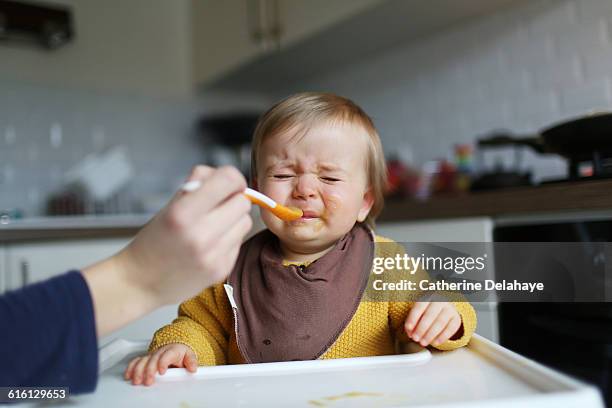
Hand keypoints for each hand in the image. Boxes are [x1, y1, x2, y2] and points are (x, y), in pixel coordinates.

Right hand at [116, 165, 251, 301]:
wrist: (140, 283)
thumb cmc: (154, 241)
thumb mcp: (170, 205)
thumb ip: (199, 185)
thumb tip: (229, 176)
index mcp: (183, 213)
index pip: (229, 179)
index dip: (232, 177)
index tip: (226, 183)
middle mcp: (200, 235)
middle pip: (243, 202)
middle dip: (232, 199)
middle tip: (217, 205)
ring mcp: (213, 255)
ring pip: (246, 222)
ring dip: (234, 219)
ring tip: (213, 226)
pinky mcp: (222, 270)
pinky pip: (240, 242)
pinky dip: (230, 239)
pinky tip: (211, 244)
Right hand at [124, 343, 196, 385]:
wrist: (176, 344)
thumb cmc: (181, 352)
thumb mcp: (189, 355)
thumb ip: (191, 361)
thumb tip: (193, 368)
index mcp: (172, 350)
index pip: (167, 355)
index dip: (163, 362)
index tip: (162, 371)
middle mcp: (160, 352)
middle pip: (153, 359)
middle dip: (149, 370)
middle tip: (148, 381)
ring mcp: (152, 355)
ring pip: (143, 360)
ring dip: (138, 370)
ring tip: (137, 380)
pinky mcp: (146, 358)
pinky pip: (137, 361)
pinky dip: (131, 367)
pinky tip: (129, 375)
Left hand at [404, 300, 461, 346]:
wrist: (444, 307)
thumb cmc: (428, 309)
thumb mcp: (419, 310)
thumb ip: (413, 320)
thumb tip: (410, 332)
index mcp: (428, 297)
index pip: (419, 307)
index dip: (413, 318)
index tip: (408, 329)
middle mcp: (440, 301)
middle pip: (430, 315)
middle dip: (421, 329)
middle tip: (415, 338)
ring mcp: (450, 309)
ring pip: (440, 322)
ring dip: (430, 335)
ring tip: (423, 342)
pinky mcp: (457, 318)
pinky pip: (450, 329)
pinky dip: (442, 337)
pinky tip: (434, 343)